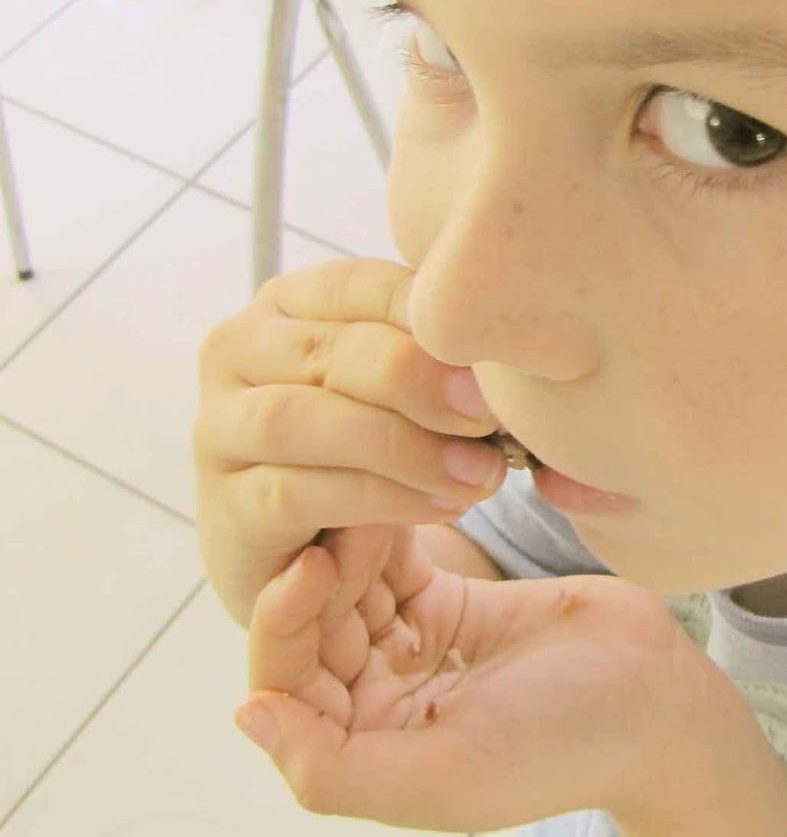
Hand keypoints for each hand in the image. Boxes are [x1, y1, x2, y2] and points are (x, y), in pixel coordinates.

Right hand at [192, 257, 509, 627]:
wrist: (331, 552)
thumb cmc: (383, 447)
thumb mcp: (415, 390)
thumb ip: (445, 358)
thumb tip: (517, 344)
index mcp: (291, 304)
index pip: (359, 284)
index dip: (428, 315)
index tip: (494, 357)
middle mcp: (239, 355)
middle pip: (325, 351)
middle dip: (415, 381)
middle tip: (487, 417)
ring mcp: (219, 433)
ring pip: (296, 422)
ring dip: (398, 447)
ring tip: (476, 477)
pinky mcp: (228, 511)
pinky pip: (291, 496)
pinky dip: (373, 499)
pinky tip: (439, 507)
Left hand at [234, 527, 732, 831]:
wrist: (658, 698)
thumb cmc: (562, 747)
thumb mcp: (447, 774)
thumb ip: (337, 766)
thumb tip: (246, 716)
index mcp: (362, 752)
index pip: (284, 678)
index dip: (285, 621)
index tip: (316, 562)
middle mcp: (374, 701)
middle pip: (310, 624)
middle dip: (321, 569)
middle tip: (354, 513)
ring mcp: (410, 649)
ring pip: (347, 585)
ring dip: (354, 539)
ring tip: (381, 491)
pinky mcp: (447, 603)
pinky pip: (395, 559)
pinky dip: (390, 527)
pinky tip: (402, 488)